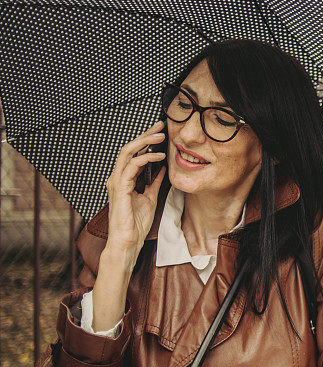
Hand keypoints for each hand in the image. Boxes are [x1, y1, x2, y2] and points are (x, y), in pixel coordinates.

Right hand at [106, 119, 167, 253]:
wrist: (128, 242)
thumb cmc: (136, 224)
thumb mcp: (150, 198)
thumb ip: (153, 183)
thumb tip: (161, 170)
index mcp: (124, 179)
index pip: (134, 154)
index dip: (146, 141)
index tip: (161, 133)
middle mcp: (118, 178)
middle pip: (129, 148)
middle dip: (145, 135)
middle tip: (161, 125)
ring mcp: (116, 182)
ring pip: (127, 152)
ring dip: (145, 142)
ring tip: (161, 136)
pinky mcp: (120, 188)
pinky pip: (131, 166)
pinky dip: (145, 158)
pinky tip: (158, 156)